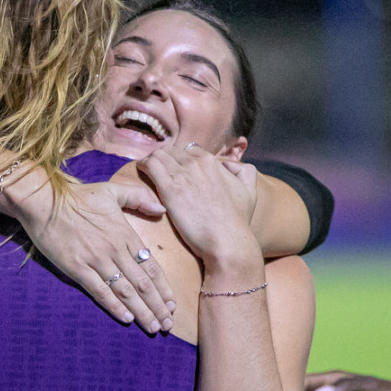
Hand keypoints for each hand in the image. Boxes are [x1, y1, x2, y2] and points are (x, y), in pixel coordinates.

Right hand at [15, 175, 175, 334]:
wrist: (45, 201)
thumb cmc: (78, 196)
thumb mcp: (112, 191)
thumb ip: (139, 198)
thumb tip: (162, 208)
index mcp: (126, 235)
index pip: (151, 266)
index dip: (164, 288)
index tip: (172, 304)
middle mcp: (115, 250)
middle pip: (143, 284)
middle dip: (157, 306)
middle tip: (168, 324)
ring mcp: (97, 260)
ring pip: (126, 291)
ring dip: (142, 311)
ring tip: (153, 327)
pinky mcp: (77, 268)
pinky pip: (100, 291)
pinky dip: (115, 306)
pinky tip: (127, 319)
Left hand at [139, 143, 259, 273]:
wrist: (227, 240)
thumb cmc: (238, 221)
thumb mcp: (250, 191)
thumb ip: (244, 171)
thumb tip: (228, 164)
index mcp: (212, 162)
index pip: (190, 150)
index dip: (181, 158)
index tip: (175, 167)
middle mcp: (196, 163)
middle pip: (172, 151)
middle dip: (164, 158)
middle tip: (157, 169)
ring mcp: (182, 175)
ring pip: (158, 155)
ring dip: (151, 160)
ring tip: (147, 169)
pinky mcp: (169, 189)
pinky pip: (150, 166)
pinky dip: (143, 165)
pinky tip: (141, 171)